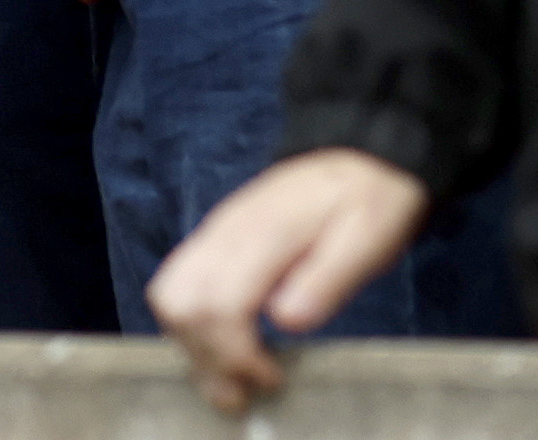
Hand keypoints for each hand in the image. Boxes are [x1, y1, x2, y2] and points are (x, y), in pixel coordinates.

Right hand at [152, 150, 435, 411]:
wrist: (358, 154)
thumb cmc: (368, 200)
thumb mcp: (368, 238)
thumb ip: (328, 278)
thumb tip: (286, 320)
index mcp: (268, 229)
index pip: (220, 303)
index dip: (236, 354)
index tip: (269, 375)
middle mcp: (228, 228)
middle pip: (179, 303)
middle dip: (206, 355)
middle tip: (247, 383)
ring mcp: (215, 230)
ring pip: (169, 296)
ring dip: (194, 343)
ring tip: (236, 370)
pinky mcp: (212, 237)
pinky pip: (177, 284)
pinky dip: (192, 323)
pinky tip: (229, 341)